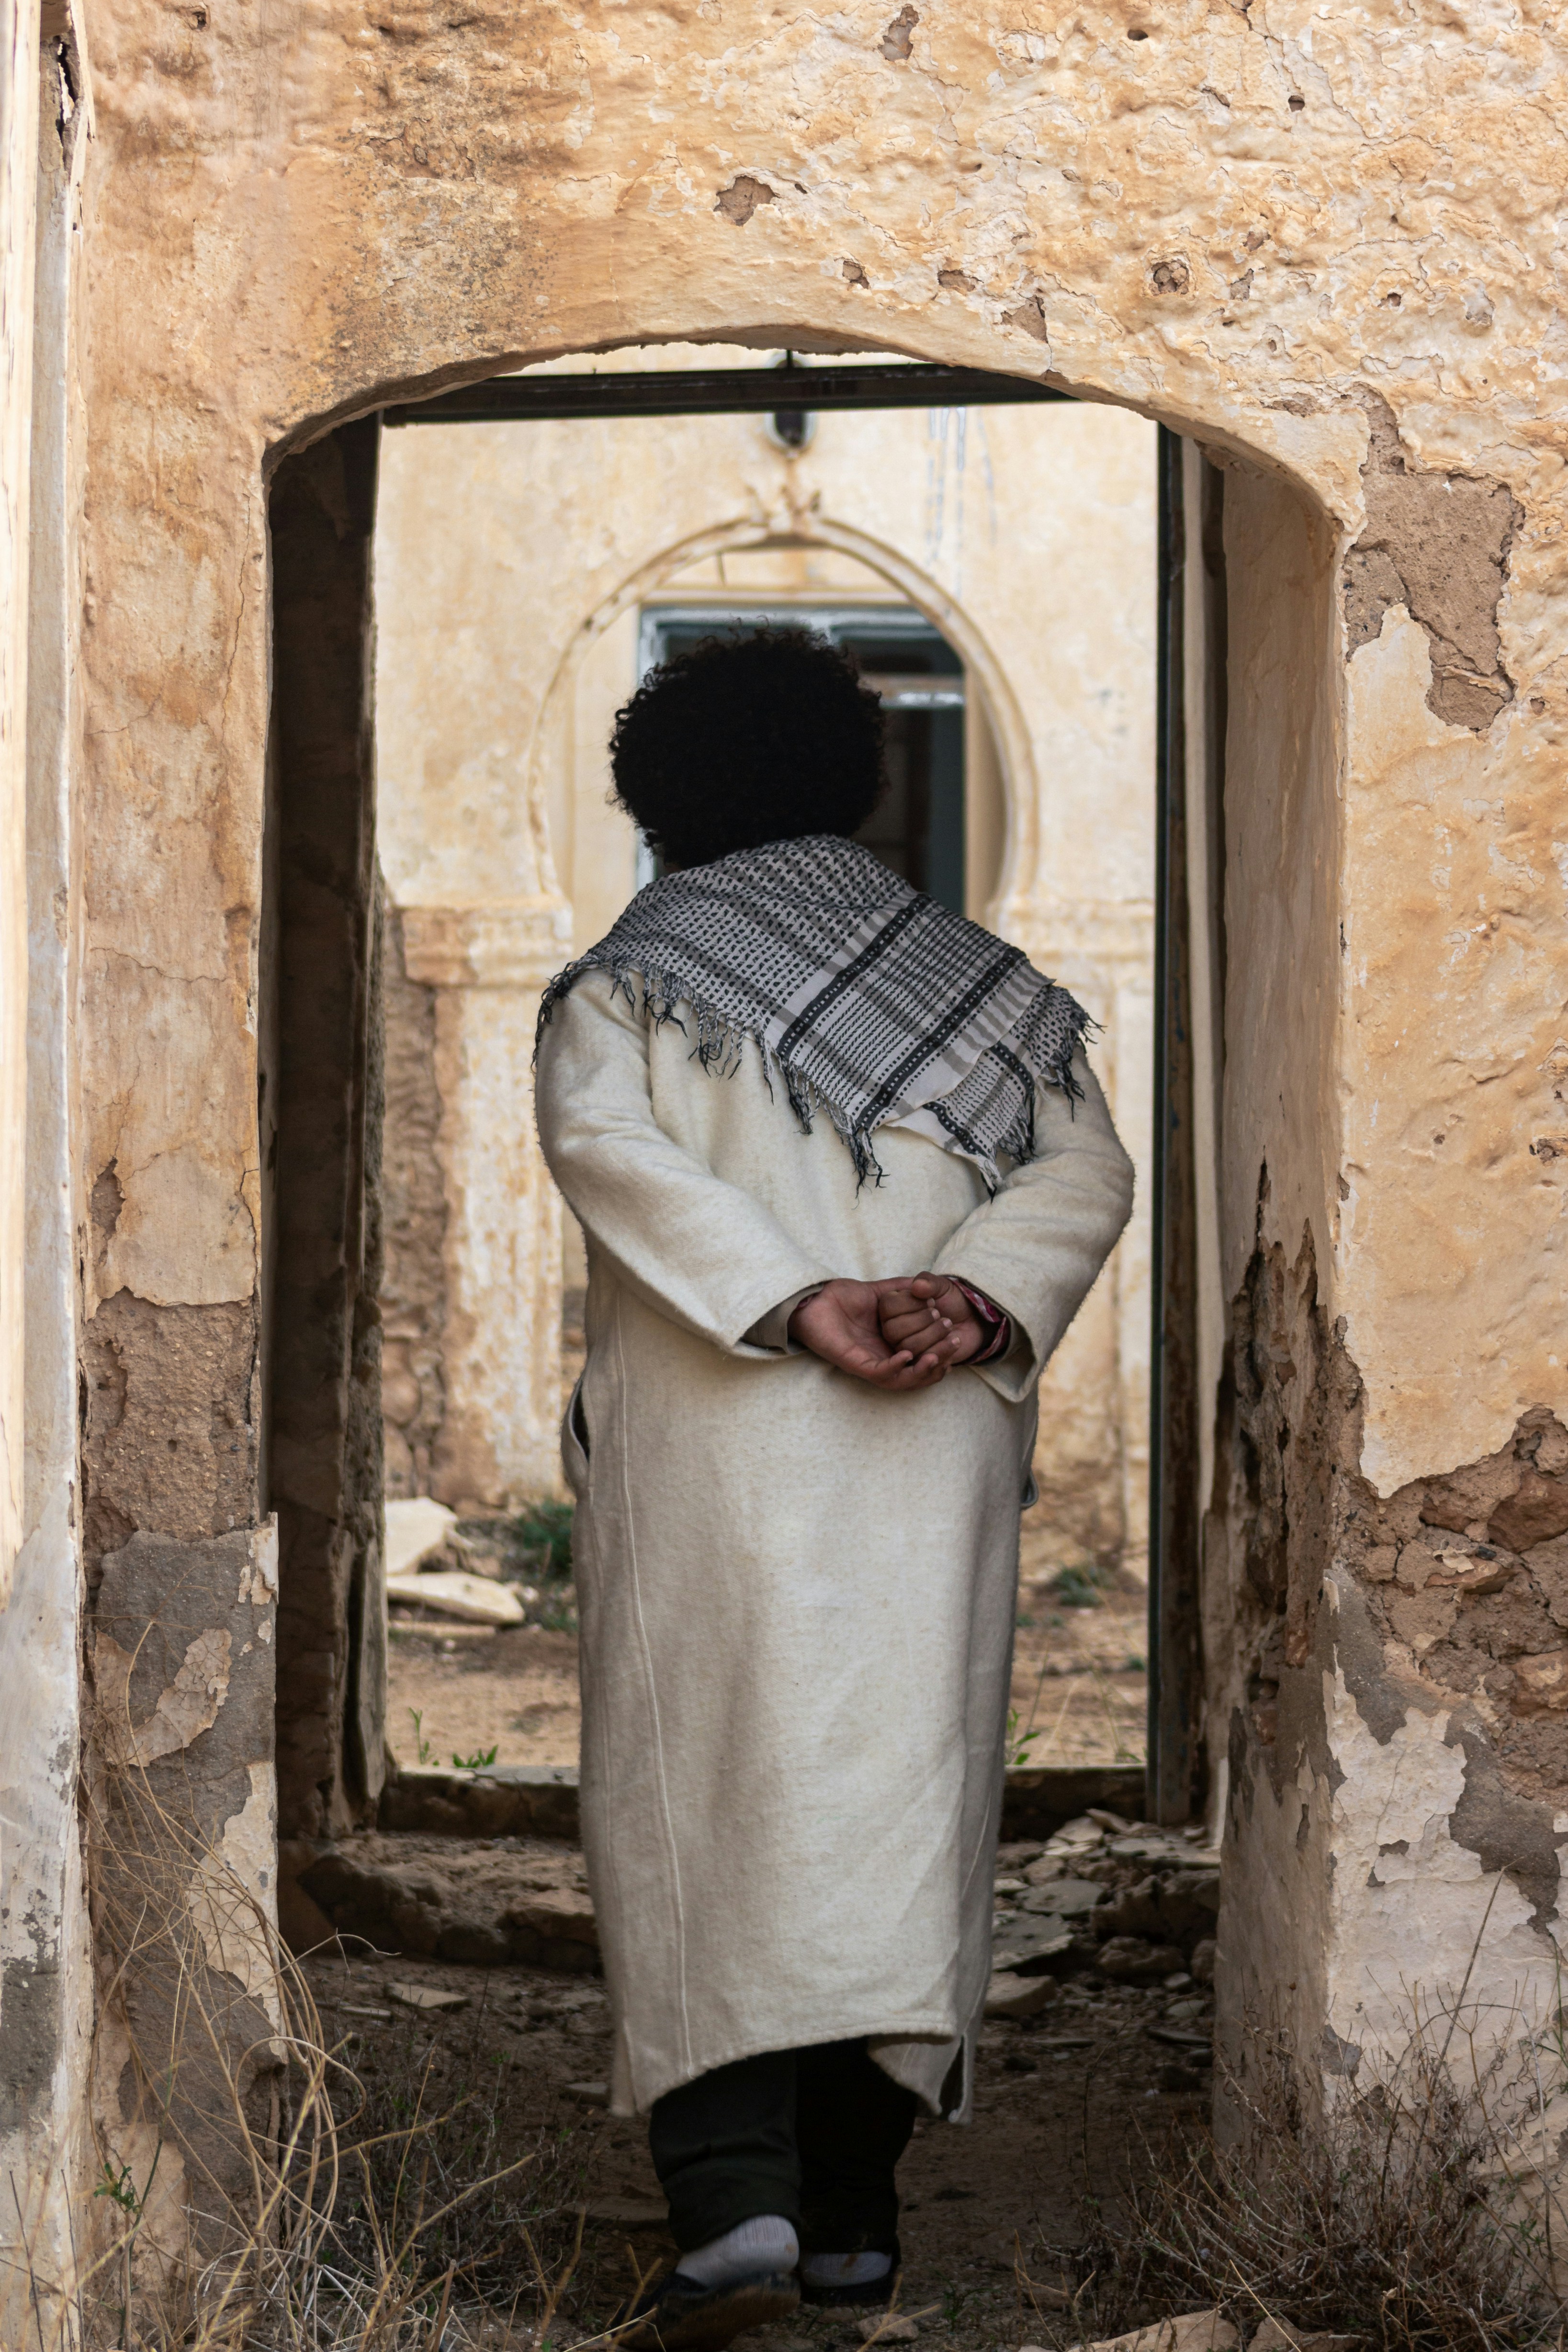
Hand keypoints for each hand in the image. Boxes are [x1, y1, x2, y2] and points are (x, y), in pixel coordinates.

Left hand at [788, 1278, 970, 1390]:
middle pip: (918, 1373)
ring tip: (937, 1357)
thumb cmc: (840, 1298)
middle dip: (939, 1362)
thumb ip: (901, 1289)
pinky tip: (908, 1355)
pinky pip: (880, 1373)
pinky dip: (895, 1368)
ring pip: (902, 1379)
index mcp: (891, 1345)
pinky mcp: (855, 1364)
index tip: (956, 1336)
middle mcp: (883, 1358)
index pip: (923, 1358)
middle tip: (954, 1345)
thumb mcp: (879, 1292)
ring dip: (922, 1371)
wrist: (812, 1300)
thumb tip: (923, 1283)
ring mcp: (869, 1363)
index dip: (942, 1351)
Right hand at [876, 1272, 988, 1367]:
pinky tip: (953, 1342)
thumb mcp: (943, 1286)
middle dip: (921, 1322)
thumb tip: (917, 1286)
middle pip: (892, 1331)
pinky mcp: (917, 1364)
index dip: (910, 1303)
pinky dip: (940, 1351)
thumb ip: (929, 1282)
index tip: (932, 1301)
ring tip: (949, 1328)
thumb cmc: (951, 1301)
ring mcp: (903, 1348)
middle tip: (941, 1316)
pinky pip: (921, 1364)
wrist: (970, 1321)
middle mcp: (892, 1328)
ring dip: (933, 1336)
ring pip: (907, 1348)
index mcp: (893, 1307)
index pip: (887, 1306)